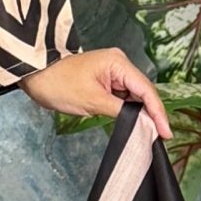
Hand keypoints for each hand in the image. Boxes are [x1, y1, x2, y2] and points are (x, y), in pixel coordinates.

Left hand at [21, 48, 172, 140]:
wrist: (35, 77)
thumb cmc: (58, 84)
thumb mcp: (92, 101)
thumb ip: (121, 111)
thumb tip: (141, 122)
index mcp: (118, 63)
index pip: (146, 90)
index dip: (158, 112)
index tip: (166, 132)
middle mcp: (119, 64)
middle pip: (143, 92)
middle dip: (151, 114)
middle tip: (159, 137)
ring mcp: (112, 72)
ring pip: (134, 96)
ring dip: (139, 113)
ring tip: (147, 134)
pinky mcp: (105, 81)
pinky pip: (123, 96)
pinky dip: (128, 110)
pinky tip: (133, 124)